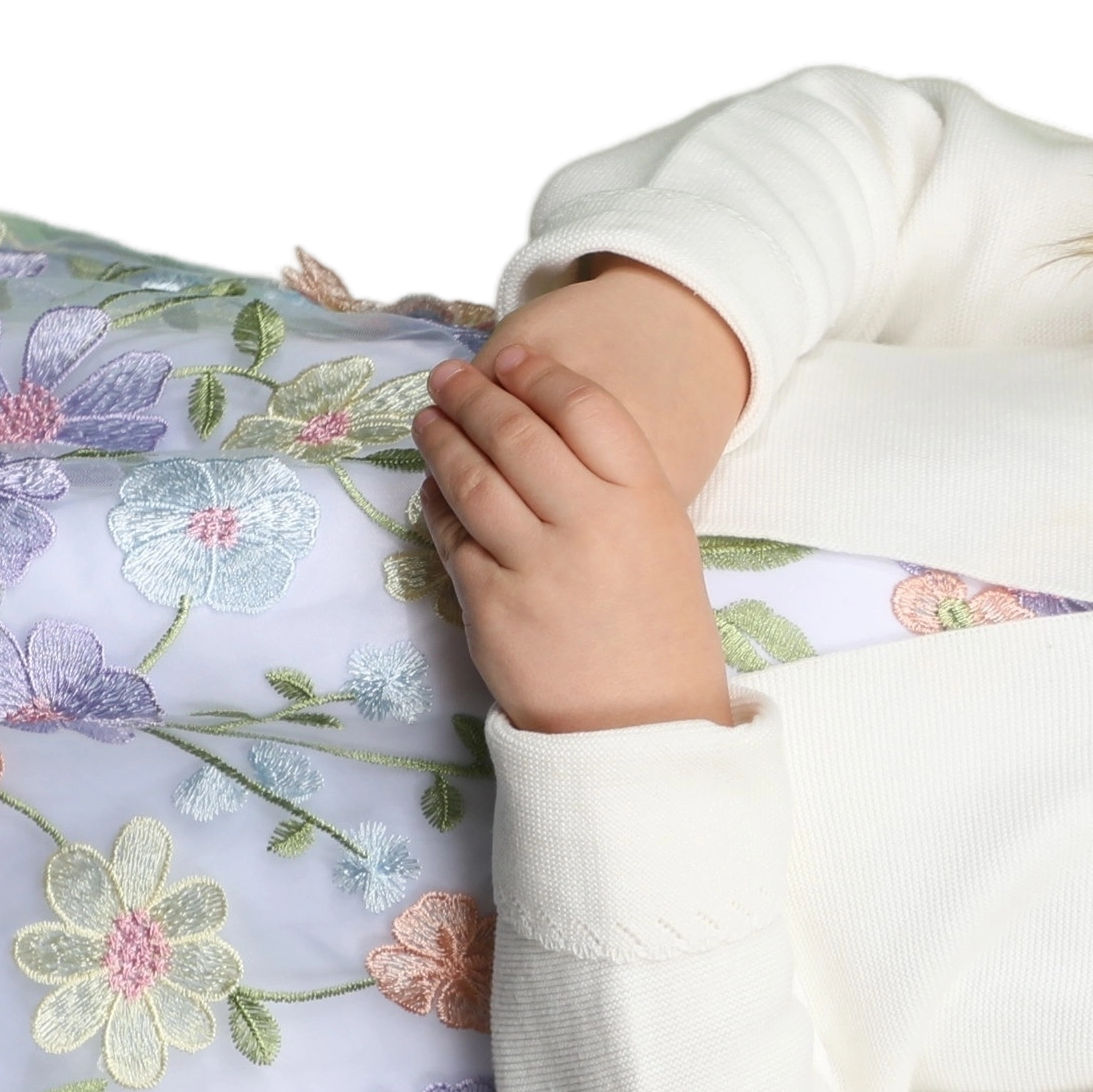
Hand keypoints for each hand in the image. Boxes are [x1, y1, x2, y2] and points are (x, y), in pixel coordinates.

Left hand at [413, 352, 735, 735]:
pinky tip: (433, 487)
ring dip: (442, 439)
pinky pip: (452, 537)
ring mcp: (535, 566)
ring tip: (428, 419)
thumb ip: (613, 485)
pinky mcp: (490, 606)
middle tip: (448, 377)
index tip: (507, 359)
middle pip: (517, 434)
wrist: (641, 732)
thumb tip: (542, 424)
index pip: (584, 409)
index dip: (537, 375)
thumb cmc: (660, 635)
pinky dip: (437, 503)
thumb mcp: (664, 543)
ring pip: (472, 479)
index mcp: (644, 503)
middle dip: (474, 396)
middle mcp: (589, 525)